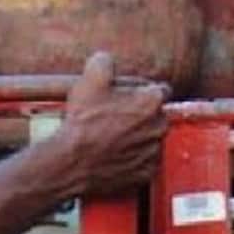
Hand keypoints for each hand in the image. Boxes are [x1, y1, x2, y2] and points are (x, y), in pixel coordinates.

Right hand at [55, 51, 166, 195]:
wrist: (73, 161)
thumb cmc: (83, 122)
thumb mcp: (89, 79)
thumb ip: (104, 61)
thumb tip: (106, 60)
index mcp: (151, 102)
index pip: (161, 89)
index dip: (142, 90)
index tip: (129, 95)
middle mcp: (159, 126)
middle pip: (157, 115)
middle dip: (141, 114)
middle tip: (117, 115)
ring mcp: (153, 152)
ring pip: (151, 138)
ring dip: (138, 136)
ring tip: (112, 136)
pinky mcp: (146, 173)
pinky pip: (145, 162)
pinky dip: (133, 158)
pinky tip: (114, 154)